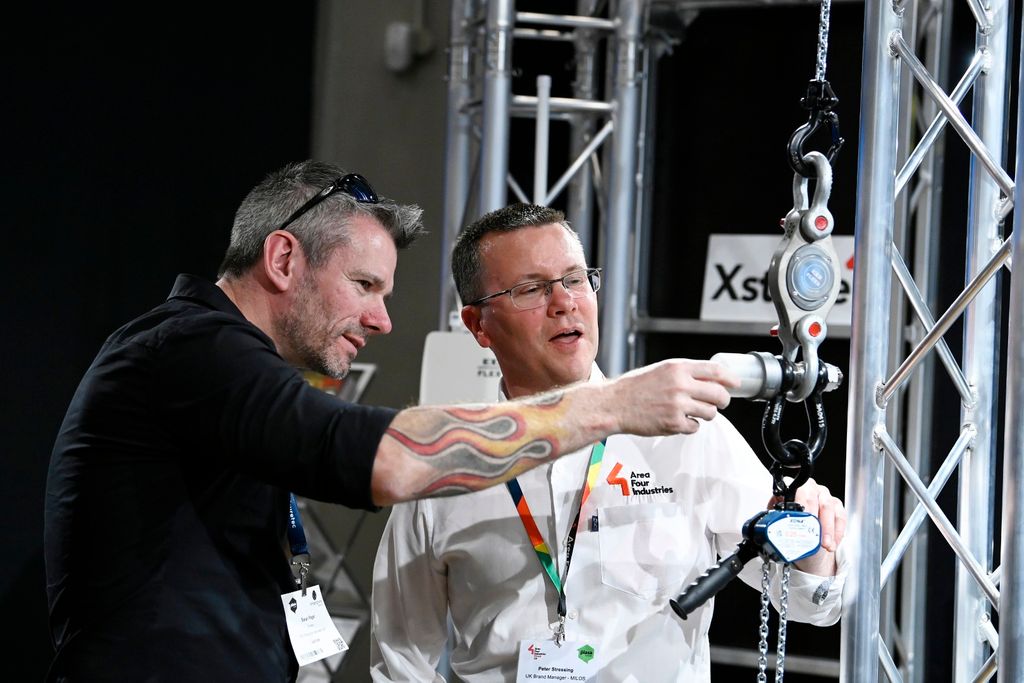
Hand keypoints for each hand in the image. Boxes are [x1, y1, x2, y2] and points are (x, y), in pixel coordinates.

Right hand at [609, 359, 740, 435]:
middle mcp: (680, 385)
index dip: (730, 378)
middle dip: (723, 400)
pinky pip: (695, 427)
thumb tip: (710, 379)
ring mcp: (678, 405)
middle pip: (719, 394)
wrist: (615, 404)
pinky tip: (679, 420)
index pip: (715, 371)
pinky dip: (690, 425)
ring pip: (710, 413)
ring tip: (693, 411)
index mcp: (678, 368)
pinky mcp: (673, 423)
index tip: (735, 383)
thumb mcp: (661, 370)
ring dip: (706, 414)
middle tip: (720, 402)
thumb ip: (685, 373)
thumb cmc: (636, 387)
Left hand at [771, 478, 845, 575]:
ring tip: (825, 544)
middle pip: (812, 497)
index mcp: (793, 488)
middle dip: (814, 519)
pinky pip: (840, 516)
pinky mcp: (837, 506)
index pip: (796, 489)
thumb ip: (777, 518)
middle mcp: (809, 488)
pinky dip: (837, 532)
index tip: (801, 518)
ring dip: (827, 528)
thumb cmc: (792, 528)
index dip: (799, 503)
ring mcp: (824, 495)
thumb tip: (774, 520)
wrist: (805, 542)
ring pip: (828, 507)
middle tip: (814, 535)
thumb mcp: (781, 523)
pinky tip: (832, 543)